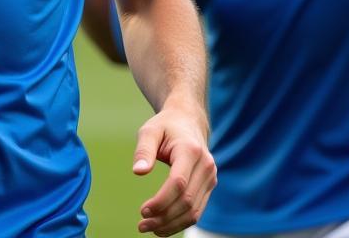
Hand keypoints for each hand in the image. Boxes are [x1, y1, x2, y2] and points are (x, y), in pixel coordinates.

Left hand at [133, 99, 215, 235]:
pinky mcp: (209, 186)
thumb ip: (144, 150)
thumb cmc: (165, 126)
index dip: (162, 201)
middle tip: (142, 225)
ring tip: (150, 228)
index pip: (179, 183)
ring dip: (172, 224)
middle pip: (187, 201)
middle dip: (164, 217)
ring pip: (194, 211)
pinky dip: (181, 221)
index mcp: (191, 150)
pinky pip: (197, 210)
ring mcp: (211, 177)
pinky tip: (163, 225)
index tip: (143, 211)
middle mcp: (206, 166)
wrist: (188, 121)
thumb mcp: (150, 131)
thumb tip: (138, 172)